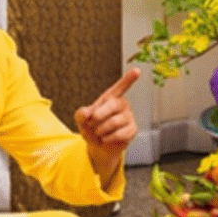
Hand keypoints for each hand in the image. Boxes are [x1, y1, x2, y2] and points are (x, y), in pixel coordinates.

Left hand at [76, 67, 139, 185]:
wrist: (99, 146)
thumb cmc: (92, 128)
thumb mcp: (82, 120)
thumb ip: (81, 114)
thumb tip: (87, 113)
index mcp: (111, 98)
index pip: (120, 87)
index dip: (128, 79)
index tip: (137, 70)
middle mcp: (122, 105)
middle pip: (113, 105)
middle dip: (98, 116)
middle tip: (91, 124)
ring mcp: (129, 117)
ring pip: (114, 122)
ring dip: (100, 130)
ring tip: (98, 133)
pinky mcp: (132, 129)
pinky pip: (119, 134)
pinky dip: (107, 139)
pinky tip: (105, 139)